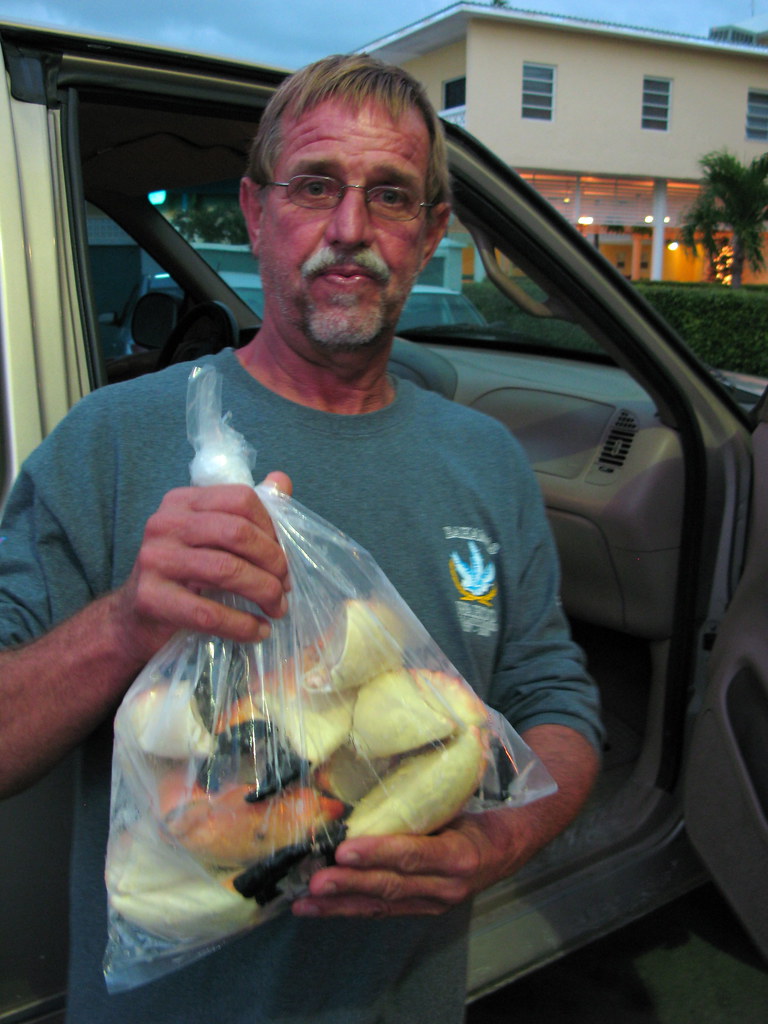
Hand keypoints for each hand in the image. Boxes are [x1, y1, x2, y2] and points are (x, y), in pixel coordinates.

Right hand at [110, 472, 291, 662]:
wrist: (132, 618)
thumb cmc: (182, 575)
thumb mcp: (211, 537)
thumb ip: (246, 511)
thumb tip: (281, 480)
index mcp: (182, 501)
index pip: (241, 499)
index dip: (272, 529)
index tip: (283, 557)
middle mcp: (165, 523)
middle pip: (238, 532)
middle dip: (273, 562)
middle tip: (285, 587)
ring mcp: (155, 559)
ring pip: (227, 570)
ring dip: (264, 593)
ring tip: (277, 610)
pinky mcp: (150, 598)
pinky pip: (209, 613)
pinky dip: (242, 625)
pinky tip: (257, 631)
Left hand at [291, 725, 598, 918]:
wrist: (515, 844)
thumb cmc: (484, 808)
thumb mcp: (464, 793)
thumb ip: (436, 779)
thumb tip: (406, 728)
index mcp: (462, 855)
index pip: (416, 854)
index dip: (381, 853)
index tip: (348, 848)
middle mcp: (446, 886)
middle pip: (393, 886)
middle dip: (351, 883)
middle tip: (316, 878)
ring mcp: (432, 902)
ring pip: (382, 905)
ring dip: (341, 903)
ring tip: (305, 899)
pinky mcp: (419, 906)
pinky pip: (380, 910)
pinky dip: (347, 908)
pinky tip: (316, 906)